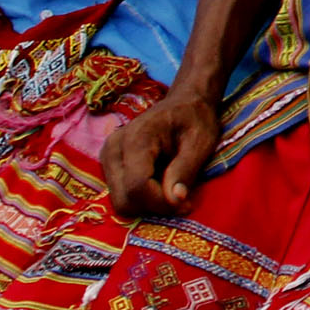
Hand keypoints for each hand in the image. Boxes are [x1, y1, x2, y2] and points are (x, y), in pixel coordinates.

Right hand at [103, 86, 218, 216]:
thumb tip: (174, 201)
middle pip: (124, 199)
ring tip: (173, 188)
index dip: (161, 202)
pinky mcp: (109, 166)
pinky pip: (121, 195)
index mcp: (136, 138)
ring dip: (149, 204)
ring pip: (121, 202)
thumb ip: (185, 170)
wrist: (184, 103)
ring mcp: (107, 158)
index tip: (186, 204)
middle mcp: (113, 149)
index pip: (137, 186)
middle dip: (155, 206)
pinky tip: (161, 184)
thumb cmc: (196, 118)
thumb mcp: (201, 141)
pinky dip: (143, 198)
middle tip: (182, 200)